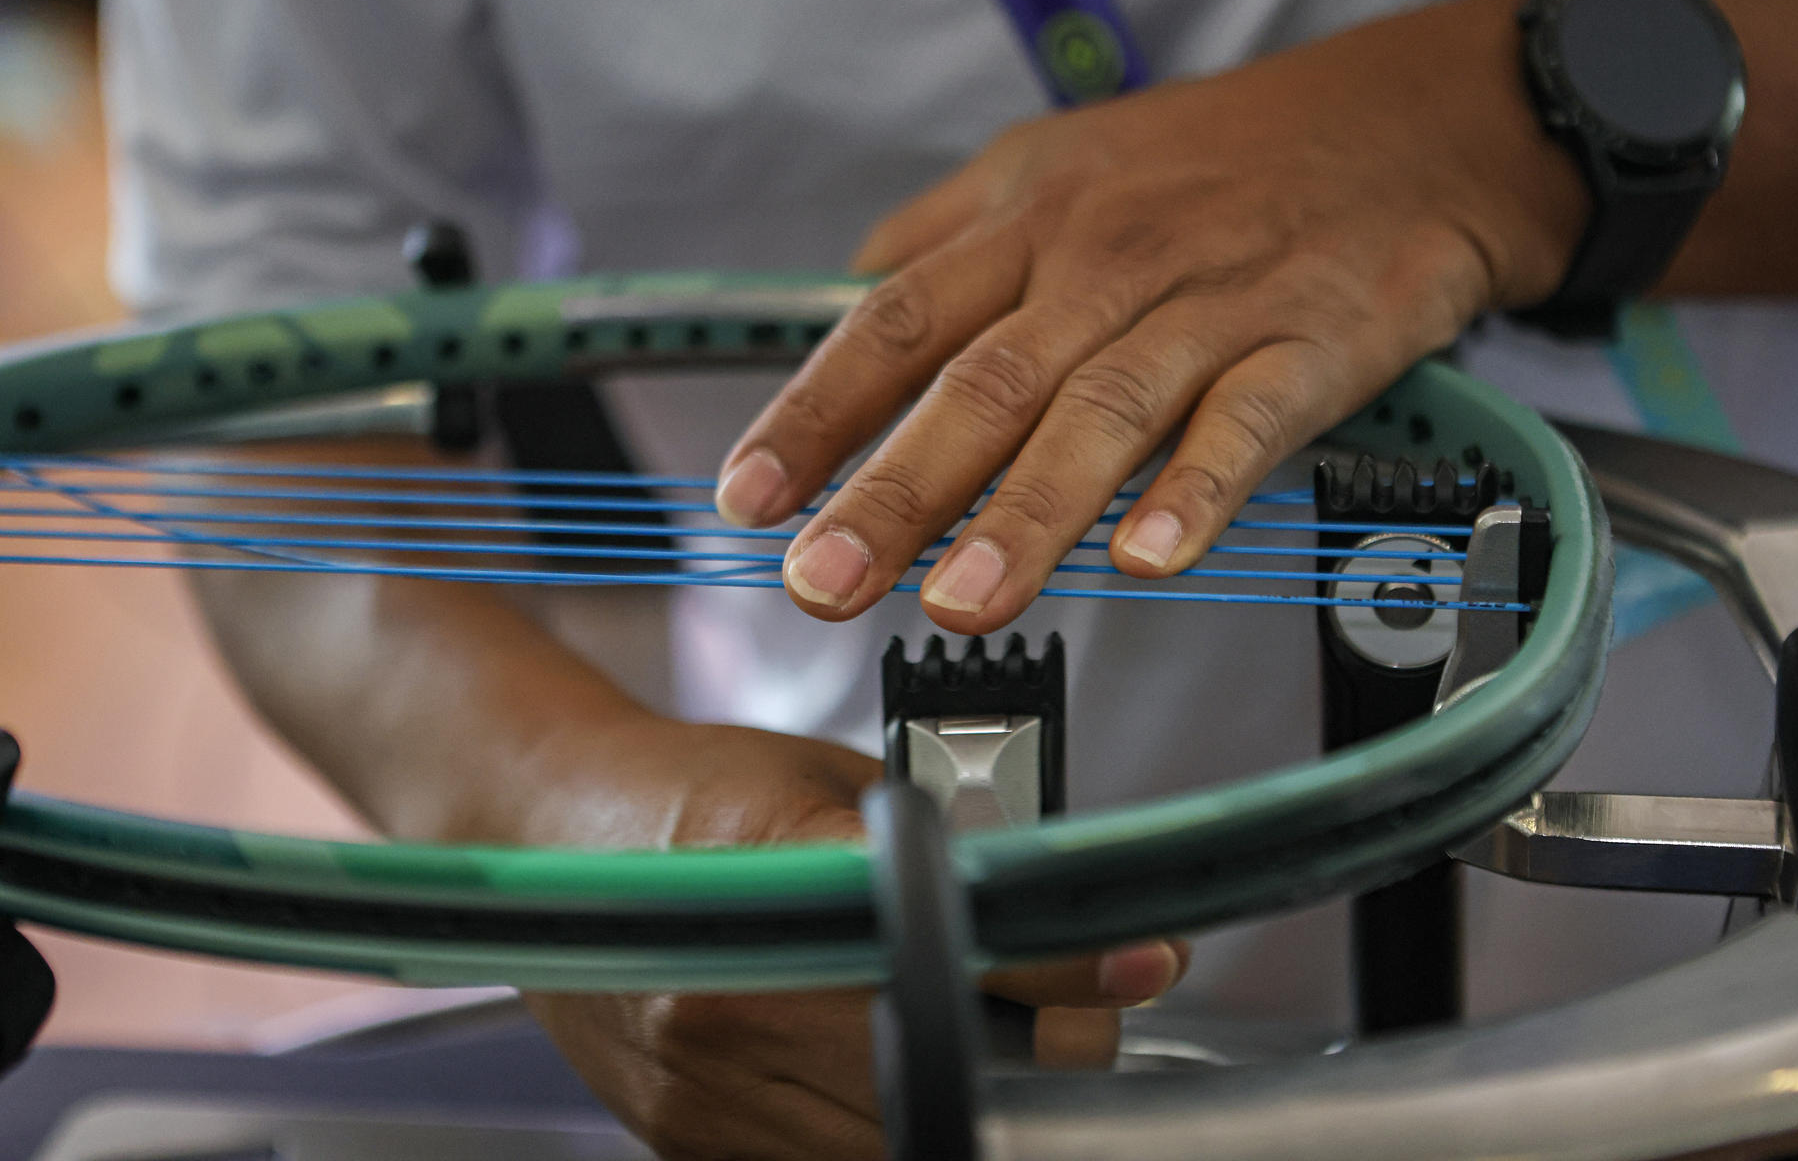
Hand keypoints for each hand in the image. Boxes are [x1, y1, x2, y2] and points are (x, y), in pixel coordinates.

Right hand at [505, 722, 1187, 1160]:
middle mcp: (729, 999)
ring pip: (897, 1140)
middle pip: (942, 1065)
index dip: (1064, 964)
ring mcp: (704, 1088)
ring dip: (977, 1102)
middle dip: (1045, 1049)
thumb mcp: (828, 782)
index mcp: (767, 878)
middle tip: (1086, 1011)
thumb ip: (940, 842)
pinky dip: (896, 1133)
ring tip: (1012, 1047)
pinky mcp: (690, 1140)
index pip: (954, 944)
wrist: (544, 839)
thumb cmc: (686, 792)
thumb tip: (1058, 894)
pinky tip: (917, 1076)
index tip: (1142, 958)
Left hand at [717, 0, 1586, 632]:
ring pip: (1102, 412)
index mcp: (1029, 226)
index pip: (898, 322)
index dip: (817, 412)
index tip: (749, 496)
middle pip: (982, 383)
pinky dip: (1197, 491)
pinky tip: (1150, 560)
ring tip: (960, 603)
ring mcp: (1207, 307)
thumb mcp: (1057, 163)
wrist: (1403, 126)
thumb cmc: (1215, 161)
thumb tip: (845, 297)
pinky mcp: (1307, 345)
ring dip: (1026, 514)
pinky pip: (1245, 422)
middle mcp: (1103, 266)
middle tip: (823, 583)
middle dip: (894, 491)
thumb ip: (948, 240)